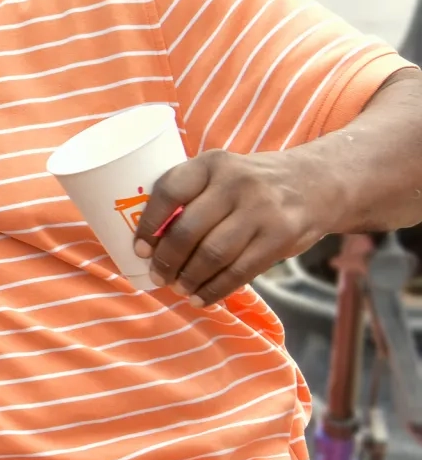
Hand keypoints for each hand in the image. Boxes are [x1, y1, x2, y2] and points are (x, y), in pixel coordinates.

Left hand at [132, 149, 334, 306]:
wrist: (319, 182)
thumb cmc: (253, 183)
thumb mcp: (223, 172)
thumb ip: (192, 195)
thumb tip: (149, 240)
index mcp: (212, 163)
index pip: (169, 192)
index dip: (149, 225)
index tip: (140, 249)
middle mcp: (236, 183)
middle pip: (188, 231)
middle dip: (167, 261)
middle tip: (158, 276)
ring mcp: (261, 211)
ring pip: (212, 255)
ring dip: (189, 278)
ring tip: (178, 287)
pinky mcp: (280, 237)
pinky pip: (240, 271)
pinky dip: (214, 289)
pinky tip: (201, 296)